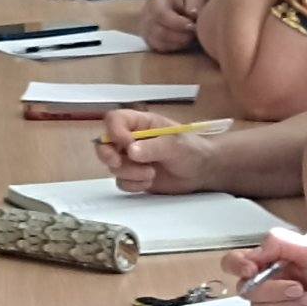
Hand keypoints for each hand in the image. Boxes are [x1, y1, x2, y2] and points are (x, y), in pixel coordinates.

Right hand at [93, 109, 215, 194]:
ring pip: (113, 167)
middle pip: (104, 144)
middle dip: (108, 155)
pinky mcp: (133, 177)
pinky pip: (121, 183)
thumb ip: (153, 147)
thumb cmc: (191, 150)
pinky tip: (150, 181)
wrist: (202, 172)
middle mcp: (129, 140)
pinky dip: (135, 185)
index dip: (114, 131)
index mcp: (139, 124)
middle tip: (118, 163)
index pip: (114, 120)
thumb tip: (131, 151)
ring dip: (131, 173)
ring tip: (152, 173)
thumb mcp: (175, 144)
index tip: (126, 143)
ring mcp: (130, 159)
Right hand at [140, 0, 205, 52]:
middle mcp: (146, 16)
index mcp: (155, 1)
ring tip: (190, 36)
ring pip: (159, 42)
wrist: (173, 1)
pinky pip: (160, 47)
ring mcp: (145, 29)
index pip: (160, 14)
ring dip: (178, 42)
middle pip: (159, 31)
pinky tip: (183, 40)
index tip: (192, 26)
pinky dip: (174, 46)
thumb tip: (193, 13)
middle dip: (180, 35)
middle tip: (195, 32)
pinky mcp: (149, 40)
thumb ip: (194, 2)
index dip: (177, 23)